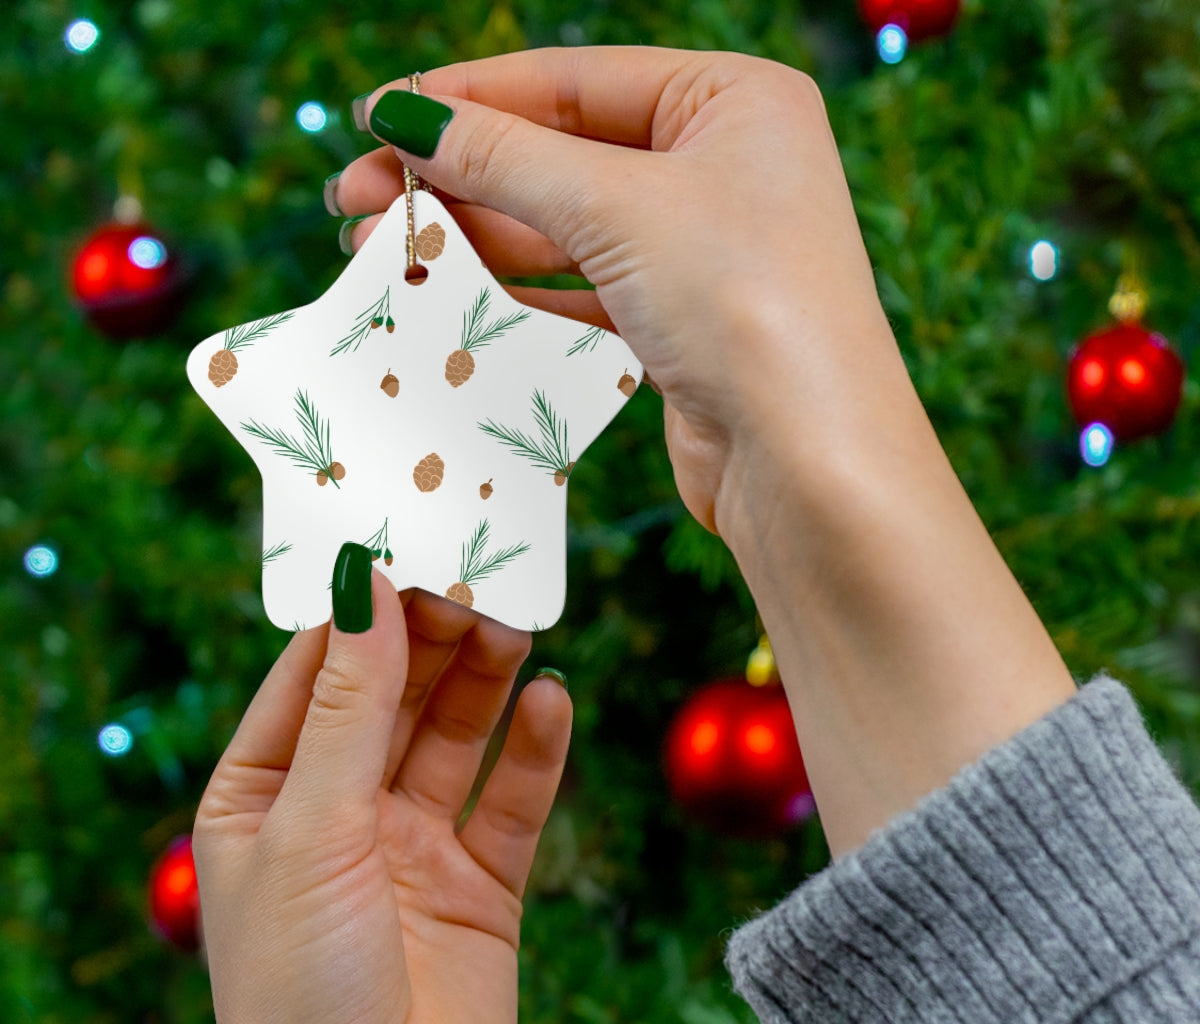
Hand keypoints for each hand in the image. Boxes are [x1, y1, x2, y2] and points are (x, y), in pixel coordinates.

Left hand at [193, 572, 570, 1023]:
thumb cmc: (300, 994)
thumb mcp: (310, 830)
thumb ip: (346, 707)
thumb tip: (361, 585)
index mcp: (264, 795)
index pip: (314, 673)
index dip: (360, 609)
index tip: (407, 540)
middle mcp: (338, 813)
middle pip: (393, 695)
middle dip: (433, 636)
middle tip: (480, 574)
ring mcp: (413, 848)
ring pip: (456, 735)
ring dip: (486, 679)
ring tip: (519, 622)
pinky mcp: (481, 886)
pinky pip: (512, 800)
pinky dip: (535, 750)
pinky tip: (553, 701)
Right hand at [333, 47, 904, 536]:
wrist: (808, 462)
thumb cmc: (743, 304)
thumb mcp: (617, 206)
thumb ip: (505, 157)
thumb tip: (405, 118)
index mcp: (733, 100)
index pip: (573, 81)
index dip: (467, 98)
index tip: (376, 118)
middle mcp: (723, 166)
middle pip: (560, 154)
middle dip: (456, 175)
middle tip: (355, 197)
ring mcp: (702, 250)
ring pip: (564, 227)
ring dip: (473, 238)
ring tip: (381, 250)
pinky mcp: (681, 324)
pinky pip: (581, 290)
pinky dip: (515, 292)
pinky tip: (448, 295)